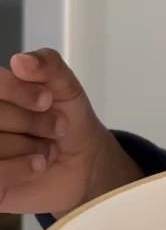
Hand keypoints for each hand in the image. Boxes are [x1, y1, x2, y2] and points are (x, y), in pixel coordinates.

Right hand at [0, 48, 139, 214]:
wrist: (83, 161)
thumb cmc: (67, 120)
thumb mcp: (65, 86)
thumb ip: (48, 65)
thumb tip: (21, 60)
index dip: (17, 91)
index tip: (46, 100)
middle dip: (32, 121)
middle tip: (54, 127)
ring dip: (32, 147)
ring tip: (45, 148)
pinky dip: (21, 169)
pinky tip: (37, 165)